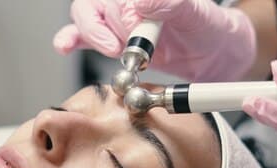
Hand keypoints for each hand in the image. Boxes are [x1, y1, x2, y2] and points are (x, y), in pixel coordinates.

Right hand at [53, 0, 256, 81]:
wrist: (210, 53)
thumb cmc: (205, 27)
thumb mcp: (195, 13)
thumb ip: (169, 3)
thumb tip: (140, 1)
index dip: (121, 13)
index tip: (137, 29)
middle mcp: (124, 1)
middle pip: (96, 5)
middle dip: (112, 29)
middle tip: (133, 47)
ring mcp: (113, 17)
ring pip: (84, 17)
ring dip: (93, 36)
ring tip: (113, 49)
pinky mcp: (107, 38)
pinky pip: (78, 35)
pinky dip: (69, 40)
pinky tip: (65, 46)